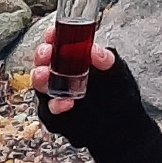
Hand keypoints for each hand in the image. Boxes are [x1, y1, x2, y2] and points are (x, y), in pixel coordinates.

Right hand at [30, 39, 154, 160]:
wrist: (121, 128)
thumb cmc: (119, 97)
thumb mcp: (118, 75)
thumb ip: (108, 61)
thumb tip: (95, 51)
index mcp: (74, 60)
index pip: (58, 43)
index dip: (52, 37)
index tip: (52, 34)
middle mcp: (60, 76)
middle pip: (43, 62)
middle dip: (41, 56)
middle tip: (47, 54)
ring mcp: (55, 96)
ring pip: (40, 86)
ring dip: (41, 80)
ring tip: (47, 76)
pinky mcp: (54, 116)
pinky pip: (48, 111)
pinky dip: (55, 107)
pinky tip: (66, 104)